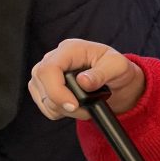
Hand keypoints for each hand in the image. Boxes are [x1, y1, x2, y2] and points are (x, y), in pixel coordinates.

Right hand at [28, 39, 144, 118]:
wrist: (117, 81)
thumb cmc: (117, 69)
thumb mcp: (118, 67)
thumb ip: (101, 73)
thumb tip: (83, 81)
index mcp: (71, 49)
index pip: (49, 68)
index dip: (56, 90)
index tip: (73, 105)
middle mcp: (54, 58)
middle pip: (41, 85)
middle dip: (63, 103)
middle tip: (85, 109)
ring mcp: (47, 73)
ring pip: (43, 98)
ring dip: (64, 110)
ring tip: (85, 106)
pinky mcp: (44, 87)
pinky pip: (44, 106)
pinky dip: (59, 112)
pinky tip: (75, 106)